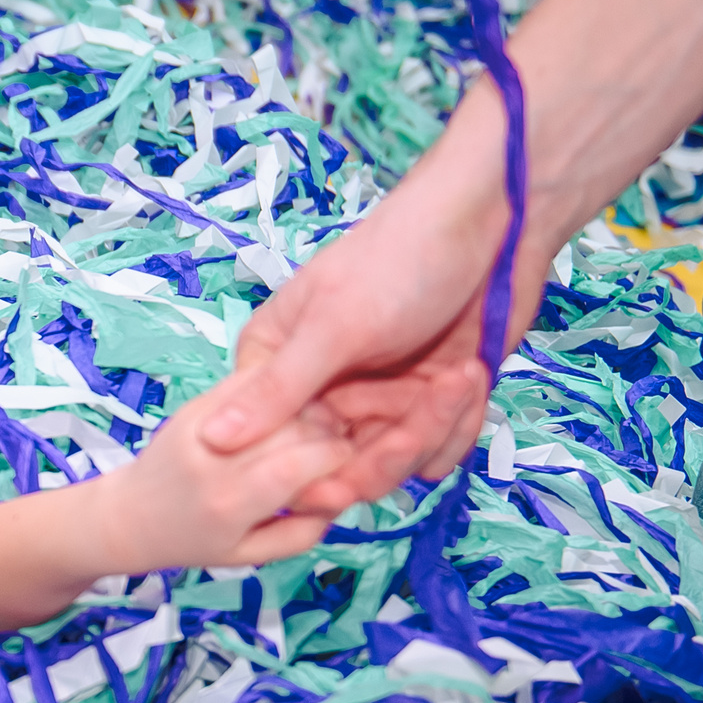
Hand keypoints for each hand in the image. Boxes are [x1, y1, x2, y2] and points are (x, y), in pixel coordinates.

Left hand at [97, 384, 361, 571]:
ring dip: (308, 404)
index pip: (302, 464)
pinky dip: (278, 387)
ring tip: (316, 425)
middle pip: (294, 426)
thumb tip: (343, 494)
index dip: (339, 456)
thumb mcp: (250, 556)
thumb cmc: (193, 542)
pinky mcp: (193, 404)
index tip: (349, 459)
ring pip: (276, 397)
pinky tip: (288, 405)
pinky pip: (249, 381)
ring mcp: (199, 424)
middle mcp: (213, 458)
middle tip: (338, 441)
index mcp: (230, 501)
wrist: (127, 517)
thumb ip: (301, 532)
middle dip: (329, 429)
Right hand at [196, 91, 520, 513]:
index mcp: (278, 366)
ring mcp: (377, 398)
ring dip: (436, 429)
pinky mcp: (427, 402)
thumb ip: (276, 390)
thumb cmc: (401, 255)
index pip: (277, 449)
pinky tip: (472, 375)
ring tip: (460, 376)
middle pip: (341, 466)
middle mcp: (324, 390)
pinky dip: (460, 424)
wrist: (495, 219)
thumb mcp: (333, 326)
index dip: (310, 472)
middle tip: (420, 420)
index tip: (343, 483)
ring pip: (395, 464)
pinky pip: (437, 450)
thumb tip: (207, 441)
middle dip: (388, 450)